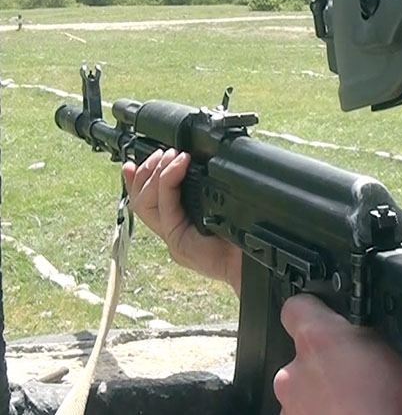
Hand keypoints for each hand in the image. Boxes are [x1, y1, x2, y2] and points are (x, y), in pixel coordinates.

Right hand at [123, 148, 241, 292]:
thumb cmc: (245, 236)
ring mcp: (174, 238)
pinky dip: (168, 183)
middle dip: (145, 173)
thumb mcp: (223, 207)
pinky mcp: (179, 241)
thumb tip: (198, 163)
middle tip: (160, 153)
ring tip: (169, 156)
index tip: (131, 164)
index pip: (148, 203)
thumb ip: (208, 192)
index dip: (136, 183)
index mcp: (181, 226)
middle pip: (141, 202)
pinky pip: (166, 208)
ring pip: (147, 204)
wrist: (256, 261)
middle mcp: (173, 233)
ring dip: (156, 175)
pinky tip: (178, 166)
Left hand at [274, 294, 401, 414]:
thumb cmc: (392, 412)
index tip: (331, 317)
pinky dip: (320, 414)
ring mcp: (290, 404)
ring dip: (323, 391)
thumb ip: (388, 338)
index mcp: (322, 339)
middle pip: (304, 352)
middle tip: (359, 372)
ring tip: (356, 404)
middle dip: (328, 359)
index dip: (314, 309)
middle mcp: (296, 369)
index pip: (297, 305)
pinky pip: (304, 413)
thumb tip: (400, 328)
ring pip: (304, 387)